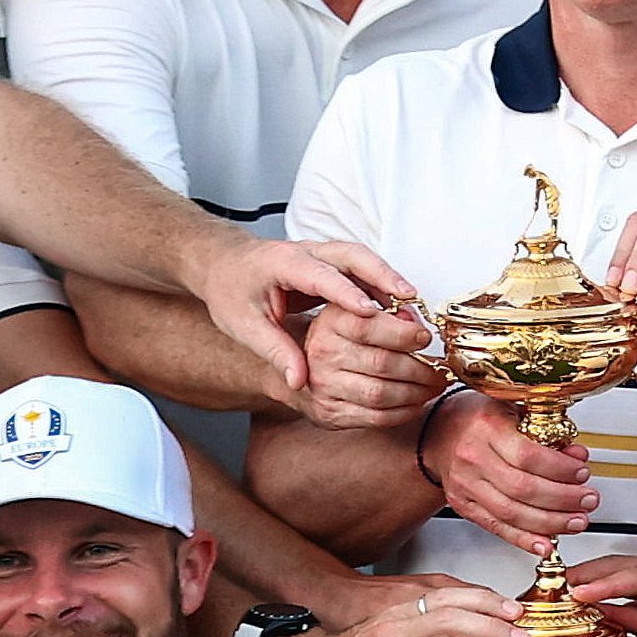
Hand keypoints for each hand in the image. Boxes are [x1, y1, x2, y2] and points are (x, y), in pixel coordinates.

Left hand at [189, 234, 414, 396]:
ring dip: (388, 280)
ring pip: (362, 260)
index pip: (320, 275)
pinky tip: (398, 309)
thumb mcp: (244, 326)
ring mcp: (321, 255)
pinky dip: (381, 286)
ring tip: (413, 308)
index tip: (371, 313)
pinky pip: (361, 270)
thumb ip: (275, 351)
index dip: (347, 293)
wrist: (224, 265)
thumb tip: (299, 383)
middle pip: (353, 255)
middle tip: (409, 298)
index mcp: (282, 264)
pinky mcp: (330, 264)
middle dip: (383, 275)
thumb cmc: (231, 292)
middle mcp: (307, 253)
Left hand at [248, 584, 527, 636]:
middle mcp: (390, 633)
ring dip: (485, 603)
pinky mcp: (397, 609)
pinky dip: (469, 598)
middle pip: (451, 618)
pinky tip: (493, 608)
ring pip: (447, 598)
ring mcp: (393, 615)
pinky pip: (438, 595)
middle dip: (493, 627)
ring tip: (519, 615)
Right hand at [297, 299, 443, 429]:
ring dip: (416, 393)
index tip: (425, 338)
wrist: (298, 366)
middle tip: (440, 369)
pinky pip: (376, 417)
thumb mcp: (355, 312)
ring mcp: (324, 386)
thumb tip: (416, 323)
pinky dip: (404, 412)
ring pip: (381, 394)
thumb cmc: (338, 338)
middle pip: (382, 363)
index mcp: (331, 322)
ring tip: (432, 386)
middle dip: (421, 369)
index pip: (370, 326)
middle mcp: (323, 353)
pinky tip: (416, 403)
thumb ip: (386, 312)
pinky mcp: (331, 413)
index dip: (404, 334)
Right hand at [434, 393, 594, 559]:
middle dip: (563, 499)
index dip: (560, 469)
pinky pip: (496, 528)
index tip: (581, 473)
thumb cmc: (477, 419)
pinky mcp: (463, 505)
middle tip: (588, 500)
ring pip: (512, 513)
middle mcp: (473, 458)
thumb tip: (577, 455)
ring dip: (550, 522)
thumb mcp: (513, 410)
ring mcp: (465, 485)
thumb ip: (546, 432)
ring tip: (576, 521)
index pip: (528, 455)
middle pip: (523, 488)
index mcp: (487, 428)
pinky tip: (545, 544)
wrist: (438, 434)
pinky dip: (524, 539)